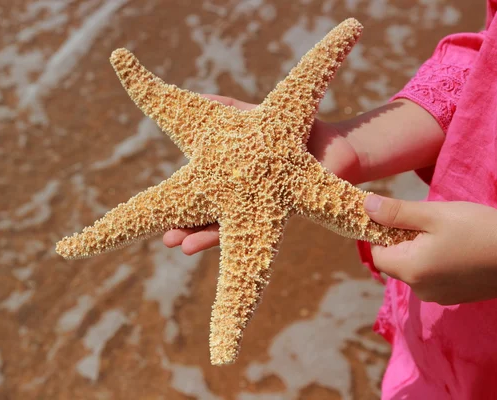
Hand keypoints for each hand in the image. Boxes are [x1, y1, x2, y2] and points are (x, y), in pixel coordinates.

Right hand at [163, 94, 360, 254]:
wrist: (334, 145)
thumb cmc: (294, 131)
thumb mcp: (252, 117)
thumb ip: (226, 108)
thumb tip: (196, 96)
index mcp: (234, 179)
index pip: (202, 193)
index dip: (181, 205)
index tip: (161, 218)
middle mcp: (246, 197)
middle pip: (211, 216)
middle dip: (188, 229)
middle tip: (168, 239)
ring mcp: (265, 205)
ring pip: (231, 225)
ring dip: (206, 237)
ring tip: (183, 246)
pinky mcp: (285, 208)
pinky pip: (262, 221)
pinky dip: (245, 227)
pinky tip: (221, 240)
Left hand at [364, 194, 496, 304]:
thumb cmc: (480, 230)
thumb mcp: (435, 215)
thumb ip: (396, 213)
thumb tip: (365, 207)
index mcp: (410, 271)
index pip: (377, 254)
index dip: (382, 233)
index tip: (399, 217)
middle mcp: (420, 290)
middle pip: (395, 262)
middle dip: (404, 240)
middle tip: (430, 222)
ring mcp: (439, 296)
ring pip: (415, 269)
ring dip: (421, 250)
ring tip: (448, 234)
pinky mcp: (456, 296)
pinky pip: (433, 277)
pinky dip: (437, 262)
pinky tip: (460, 248)